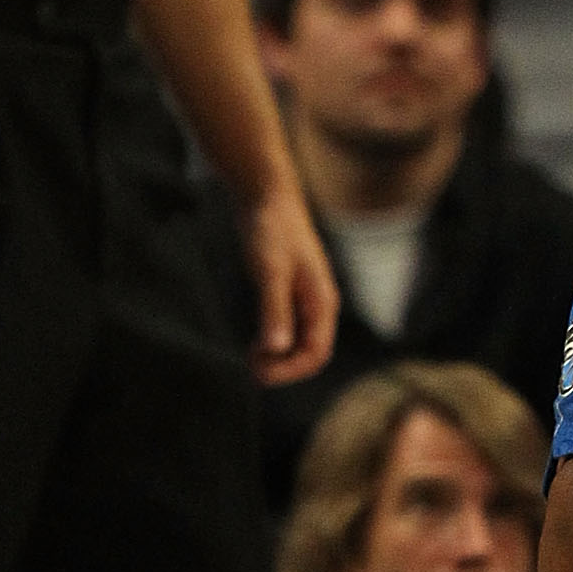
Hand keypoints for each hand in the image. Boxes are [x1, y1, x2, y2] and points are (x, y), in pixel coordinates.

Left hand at [240, 180, 336, 384]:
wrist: (267, 199)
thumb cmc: (272, 231)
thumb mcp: (271, 272)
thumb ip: (275, 310)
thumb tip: (276, 349)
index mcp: (321, 301)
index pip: (317, 352)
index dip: (291, 370)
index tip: (261, 373)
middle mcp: (318, 304)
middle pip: (310, 353)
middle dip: (284, 367)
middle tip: (251, 369)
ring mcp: (305, 300)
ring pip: (298, 344)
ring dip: (278, 358)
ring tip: (251, 358)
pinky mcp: (289, 294)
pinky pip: (288, 330)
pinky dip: (273, 343)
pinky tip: (254, 343)